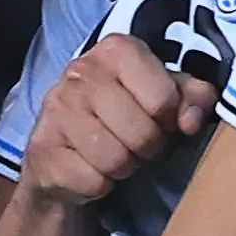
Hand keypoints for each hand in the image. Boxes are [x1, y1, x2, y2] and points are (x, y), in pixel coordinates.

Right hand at [19, 34, 215, 205]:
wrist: (66, 156)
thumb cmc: (123, 120)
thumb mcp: (165, 99)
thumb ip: (194, 98)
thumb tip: (192, 119)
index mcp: (116, 50)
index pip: (164, 98)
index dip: (170, 120)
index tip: (160, 122)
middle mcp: (81, 71)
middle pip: (142, 132)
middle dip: (147, 148)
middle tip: (137, 144)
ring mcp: (56, 109)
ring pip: (116, 159)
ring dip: (123, 167)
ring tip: (114, 155)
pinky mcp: (41, 148)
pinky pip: (92, 180)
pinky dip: (98, 185)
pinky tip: (89, 168)